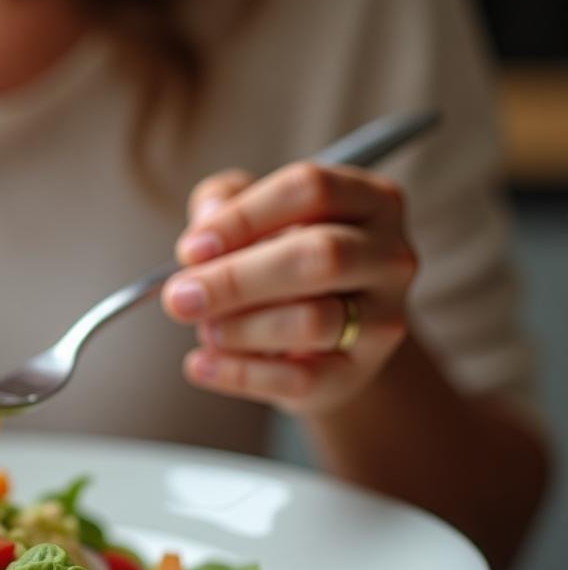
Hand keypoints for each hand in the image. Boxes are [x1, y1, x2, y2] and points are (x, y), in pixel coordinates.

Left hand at [161, 162, 416, 414]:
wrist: (326, 337)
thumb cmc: (283, 259)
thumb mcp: (254, 216)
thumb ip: (223, 202)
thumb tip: (202, 232)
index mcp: (369, 199)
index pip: (309, 190)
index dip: (242, 217)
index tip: (190, 249)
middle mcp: (390, 256)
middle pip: (320, 256)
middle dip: (237, 279)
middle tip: (180, 296)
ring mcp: (382, 318)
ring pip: (312, 322)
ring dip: (240, 327)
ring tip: (203, 329)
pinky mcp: (358, 373)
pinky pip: (298, 378)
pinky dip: (238, 373)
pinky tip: (200, 364)